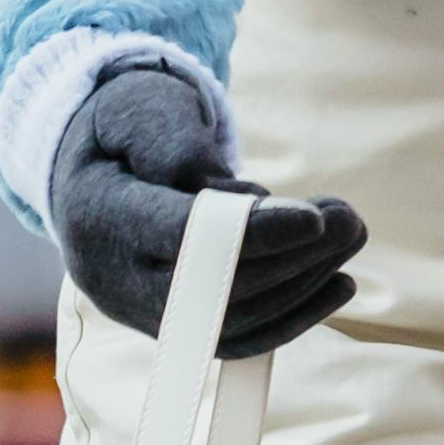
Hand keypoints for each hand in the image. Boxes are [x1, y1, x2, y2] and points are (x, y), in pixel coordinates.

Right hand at [48, 60, 364, 356]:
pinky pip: (234, 339)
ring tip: (350, 233)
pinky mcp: (172, 324)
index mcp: (101, 215)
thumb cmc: (125, 127)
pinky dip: (292, 318)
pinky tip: (339, 284)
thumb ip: (176, 140)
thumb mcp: (140, 104)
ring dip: (304, 282)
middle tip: (349, 219)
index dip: (253, 234)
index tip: (314, 219)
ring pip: (232, 320)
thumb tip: (231, 194)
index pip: (183, 237)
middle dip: (295, 256)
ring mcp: (140, 310)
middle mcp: (114, 278)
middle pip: (217, 288)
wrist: (93, 169)